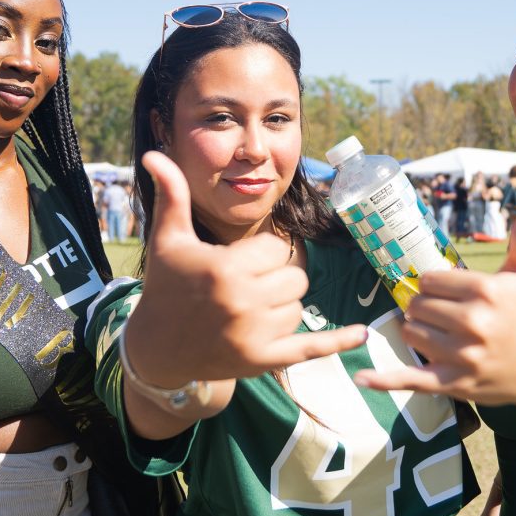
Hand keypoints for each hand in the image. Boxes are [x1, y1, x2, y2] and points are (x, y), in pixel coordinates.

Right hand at [125, 151, 366, 386]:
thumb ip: (172, 194)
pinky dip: (338, 342)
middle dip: (276, 278)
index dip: (262, 253)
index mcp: (225, 268)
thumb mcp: (168, 239)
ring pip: (298, 308)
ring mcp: (254, 335)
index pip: (276, 248)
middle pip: (295, 278)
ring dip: (282, 306)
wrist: (157, 348)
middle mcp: (242, 302)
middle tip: (249, 285)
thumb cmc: (165, 287)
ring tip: (249, 309)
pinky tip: (362, 333)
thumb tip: (154, 154)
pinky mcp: (263, 361)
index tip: (240, 262)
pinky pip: (311, 348)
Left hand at [354, 204, 515, 405]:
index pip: (429, 280)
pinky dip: (384, 380)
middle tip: (451, 314)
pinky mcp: (456, 384)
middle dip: (428, 307)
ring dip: (420, 331)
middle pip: (417, 305)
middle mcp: (474, 323)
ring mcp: (464, 357)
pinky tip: (362, 377)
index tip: (456, 292)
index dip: (438, 285)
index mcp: (486, 291)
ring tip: (447, 334)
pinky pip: (411, 380)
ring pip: (411, 333)